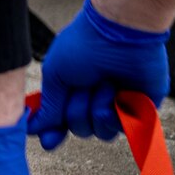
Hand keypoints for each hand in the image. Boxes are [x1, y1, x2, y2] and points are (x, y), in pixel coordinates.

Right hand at [31, 0, 170, 149]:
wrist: (121, 33)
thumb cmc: (84, 45)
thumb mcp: (55, 74)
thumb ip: (48, 105)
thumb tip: (34, 127)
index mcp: (73, 89)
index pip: (61, 120)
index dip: (54, 131)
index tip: (49, 141)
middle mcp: (94, 98)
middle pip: (80, 129)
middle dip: (78, 111)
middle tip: (84, 87)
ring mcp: (118, 104)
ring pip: (102, 132)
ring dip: (98, 110)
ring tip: (105, 84)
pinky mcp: (141, 108)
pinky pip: (124, 129)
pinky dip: (118, 112)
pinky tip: (118, 92)